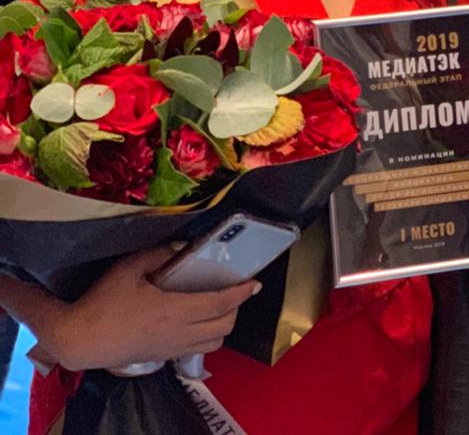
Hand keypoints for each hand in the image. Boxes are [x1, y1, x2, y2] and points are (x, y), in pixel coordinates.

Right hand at [36, 246, 258, 371]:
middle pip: (224, 327)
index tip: (255, 283)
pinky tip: (197, 322)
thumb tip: (182, 246)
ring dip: (223, 326)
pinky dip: (206, 337)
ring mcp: (170, 349)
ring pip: (213, 343)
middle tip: (236, 291)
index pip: (220, 304)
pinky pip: (195, 350)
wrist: (79, 340)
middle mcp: (177, 333)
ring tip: (220, 306)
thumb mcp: (130, 268)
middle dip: (236, 309)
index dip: (241, 294)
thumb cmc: (103, 302)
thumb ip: (159, 255)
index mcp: (173, 310)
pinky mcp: (160, 357)